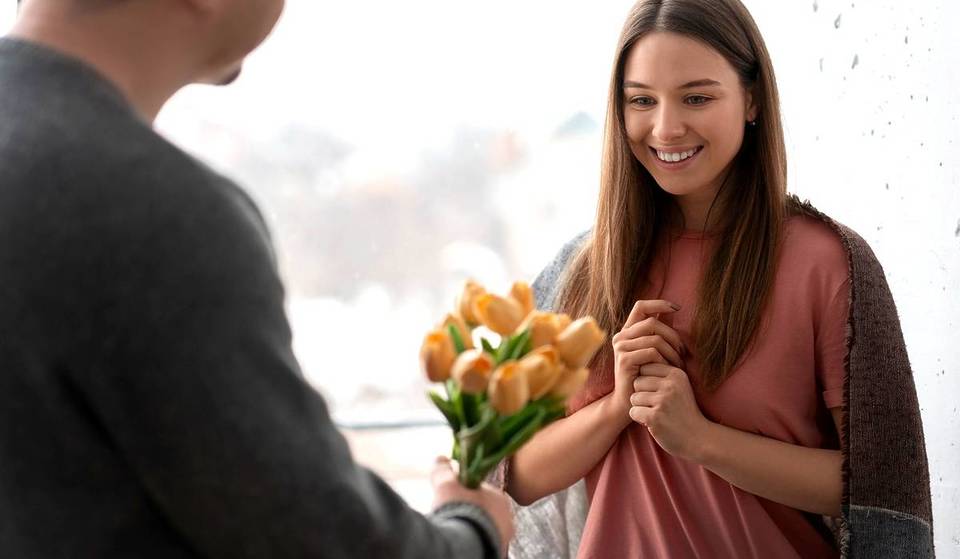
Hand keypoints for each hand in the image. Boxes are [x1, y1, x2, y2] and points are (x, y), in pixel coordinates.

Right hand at [430, 456, 513, 557]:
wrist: (465, 544)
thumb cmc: (460, 510)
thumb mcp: (447, 485)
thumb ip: (444, 470)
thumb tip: (440, 458)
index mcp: (500, 498)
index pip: (482, 492)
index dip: (465, 493)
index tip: (453, 497)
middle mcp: (507, 519)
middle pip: (484, 511)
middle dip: (469, 511)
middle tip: (453, 514)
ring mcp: (504, 537)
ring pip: (484, 528)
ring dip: (471, 527)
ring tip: (455, 529)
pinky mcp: (496, 551)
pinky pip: (483, 542)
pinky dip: (474, 541)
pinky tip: (461, 539)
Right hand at [610, 300, 685, 415]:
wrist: (630, 401)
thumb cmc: (646, 377)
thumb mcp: (654, 352)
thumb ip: (660, 332)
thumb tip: (673, 310)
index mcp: (627, 331)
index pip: (641, 306)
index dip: (659, 303)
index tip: (677, 308)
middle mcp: (621, 336)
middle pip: (652, 322)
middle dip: (673, 336)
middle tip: (683, 352)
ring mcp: (621, 348)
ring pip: (654, 338)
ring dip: (672, 351)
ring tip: (679, 364)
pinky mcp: (625, 360)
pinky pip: (652, 352)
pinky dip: (665, 360)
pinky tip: (669, 370)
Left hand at [628, 363, 711, 461]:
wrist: (698, 439)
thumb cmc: (684, 412)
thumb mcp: (680, 387)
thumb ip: (662, 375)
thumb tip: (639, 362)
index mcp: (676, 374)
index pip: (645, 367)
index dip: (647, 382)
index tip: (657, 393)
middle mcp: (670, 385)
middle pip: (637, 382)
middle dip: (642, 394)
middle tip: (656, 406)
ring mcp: (663, 401)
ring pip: (634, 397)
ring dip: (641, 408)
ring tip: (656, 414)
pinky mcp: (655, 417)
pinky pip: (633, 411)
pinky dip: (639, 419)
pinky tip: (653, 423)